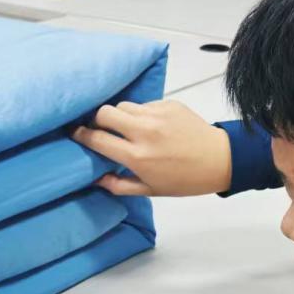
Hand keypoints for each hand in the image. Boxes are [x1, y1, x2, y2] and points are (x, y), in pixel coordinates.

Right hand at [72, 100, 232, 196]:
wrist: (219, 159)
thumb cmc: (184, 179)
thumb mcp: (149, 190)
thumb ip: (118, 185)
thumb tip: (95, 178)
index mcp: (137, 156)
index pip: (97, 138)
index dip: (81, 135)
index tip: (75, 133)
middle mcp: (144, 132)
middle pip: (104, 112)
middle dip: (97, 119)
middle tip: (100, 127)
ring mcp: (157, 115)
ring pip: (123, 105)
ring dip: (119, 116)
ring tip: (126, 128)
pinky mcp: (169, 104)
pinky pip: (144, 104)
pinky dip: (141, 113)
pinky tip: (151, 126)